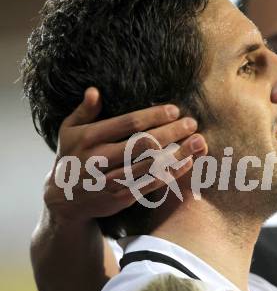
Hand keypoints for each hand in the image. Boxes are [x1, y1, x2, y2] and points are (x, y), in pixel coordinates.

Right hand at [43, 87, 207, 223]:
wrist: (65, 199)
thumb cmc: (72, 157)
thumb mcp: (69, 131)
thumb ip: (84, 111)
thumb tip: (95, 90)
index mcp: (89, 138)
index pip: (128, 123)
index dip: (154, 116)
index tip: (175, 110)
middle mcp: (100, 160)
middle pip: (144, 143)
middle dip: (172, 132)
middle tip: (192, 123)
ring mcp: (111, 180)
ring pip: (151, 165)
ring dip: (178, 153)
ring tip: (198, 142)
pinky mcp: (121, 197)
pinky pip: (151, 184)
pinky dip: (171, 173)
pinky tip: (187, 162)